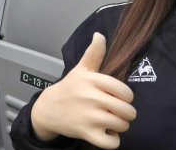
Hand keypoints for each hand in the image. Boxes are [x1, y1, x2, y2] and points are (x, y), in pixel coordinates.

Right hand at [29, 33, 135, 148]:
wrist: (48, 109)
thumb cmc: (69, 89)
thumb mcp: (81, 69)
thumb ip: (94, 53)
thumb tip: (100, 35)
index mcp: (92, 80)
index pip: (126, 92)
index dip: (126, 97)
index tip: (117, 98)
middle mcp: (91, 97)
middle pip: (128, 111)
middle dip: (125, 113)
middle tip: (114, 112)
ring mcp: (89, 116)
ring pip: (122, 125)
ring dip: (119, 126)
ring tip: (109, 121)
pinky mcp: (86, 133)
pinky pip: (111, 142)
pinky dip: (112, 140)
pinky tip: (105, 133)